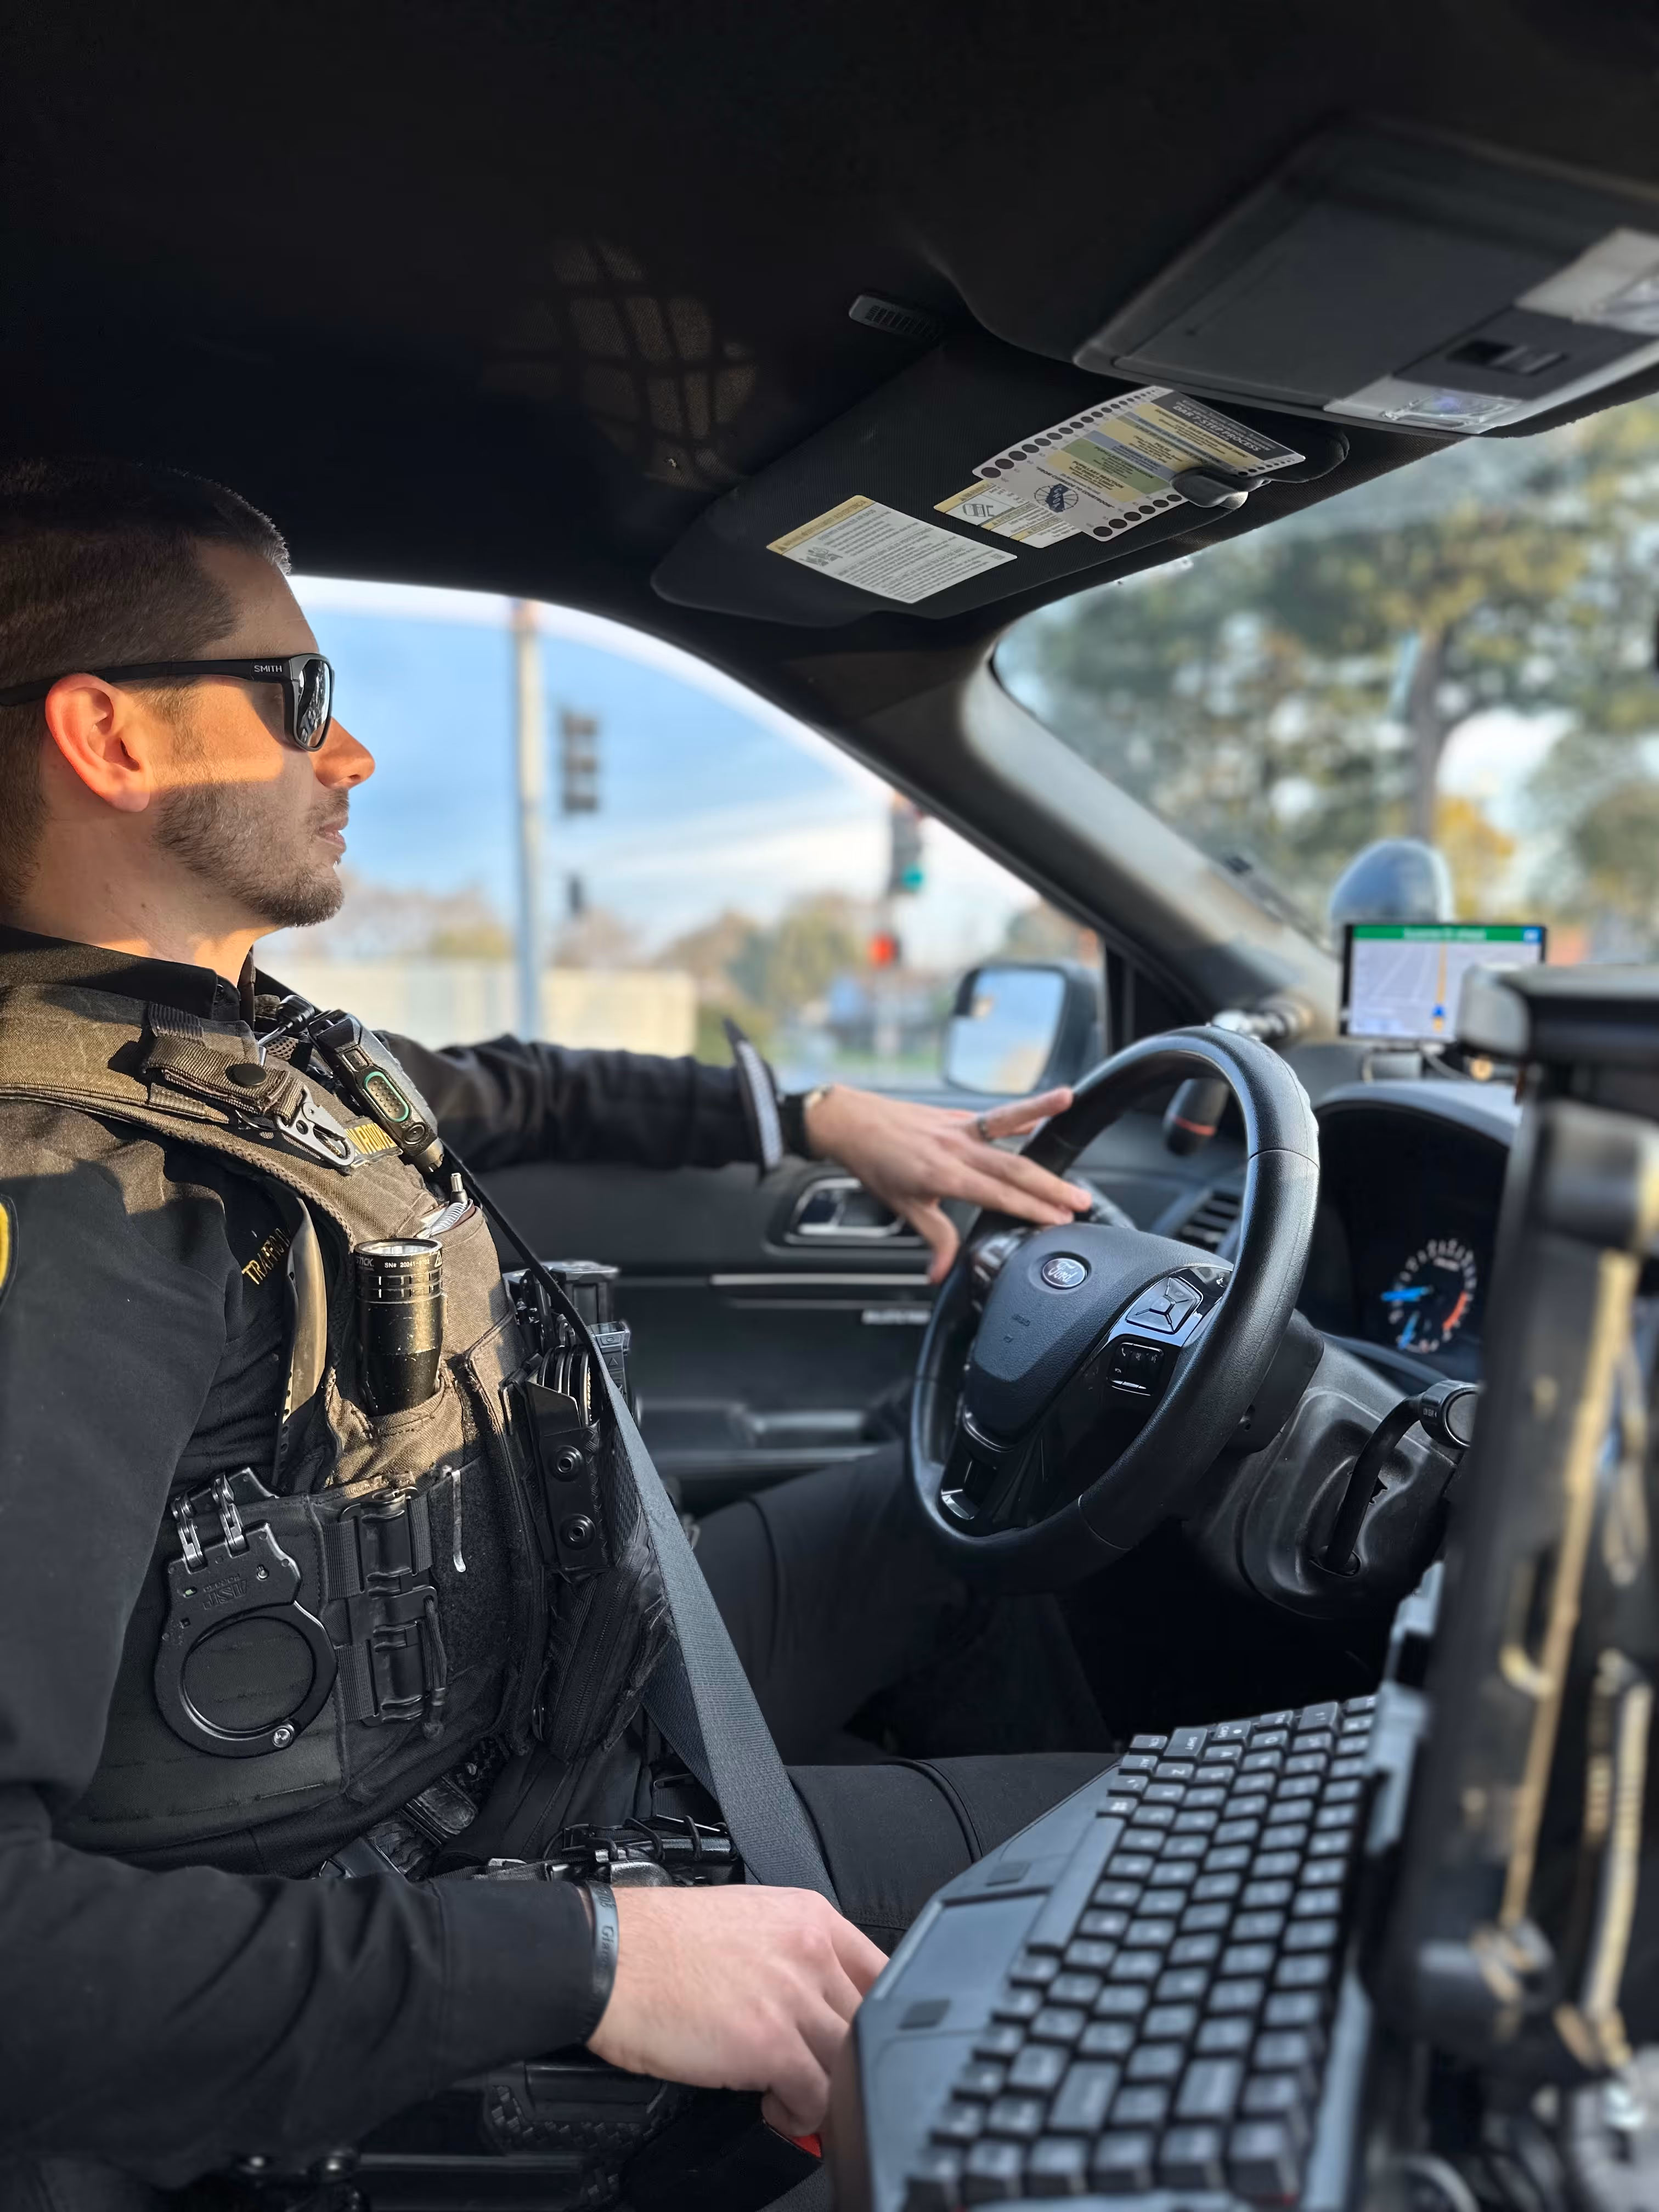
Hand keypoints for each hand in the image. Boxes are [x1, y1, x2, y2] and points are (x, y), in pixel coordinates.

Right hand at [586, 1884, 886, 2136]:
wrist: (610, 1957)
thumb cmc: (660, 1942)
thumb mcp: (746, 1919)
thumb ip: (792, 1951)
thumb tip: (816, 1996)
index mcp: (808, 1916)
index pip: (883, 1970)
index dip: (878, 2015)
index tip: (865, 2040)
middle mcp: (810, 1951)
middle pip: (868, 2020)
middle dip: (847, 2058)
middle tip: (819, 2075)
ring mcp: (794, 1998)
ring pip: (849, 2061)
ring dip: (827, 2090)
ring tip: (795, 2096)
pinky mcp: (770, 2045)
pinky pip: (817, 2098)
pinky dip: (801, 2116)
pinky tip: (776, 2110)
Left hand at [802, 1084, 1092, 1283]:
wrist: (850, 1123)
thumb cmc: (874, 1164)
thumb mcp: (902, 1207)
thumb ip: (933, 1237)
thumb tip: (942, 1271)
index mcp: (943, 1175)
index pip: (999, 1196)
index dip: (1032, 1209)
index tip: (1059, 1219)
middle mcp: (955, 1148)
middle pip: (1013, 1167)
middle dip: (1050, 1185)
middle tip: (1080, 1200)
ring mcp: (958, 1128)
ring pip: (1007, 1126)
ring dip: (1042, 1117)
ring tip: (1070, 1106)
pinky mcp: (956, 1115)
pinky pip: (995, 1115)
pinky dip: (1021, 1111)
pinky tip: (1048, 1105)